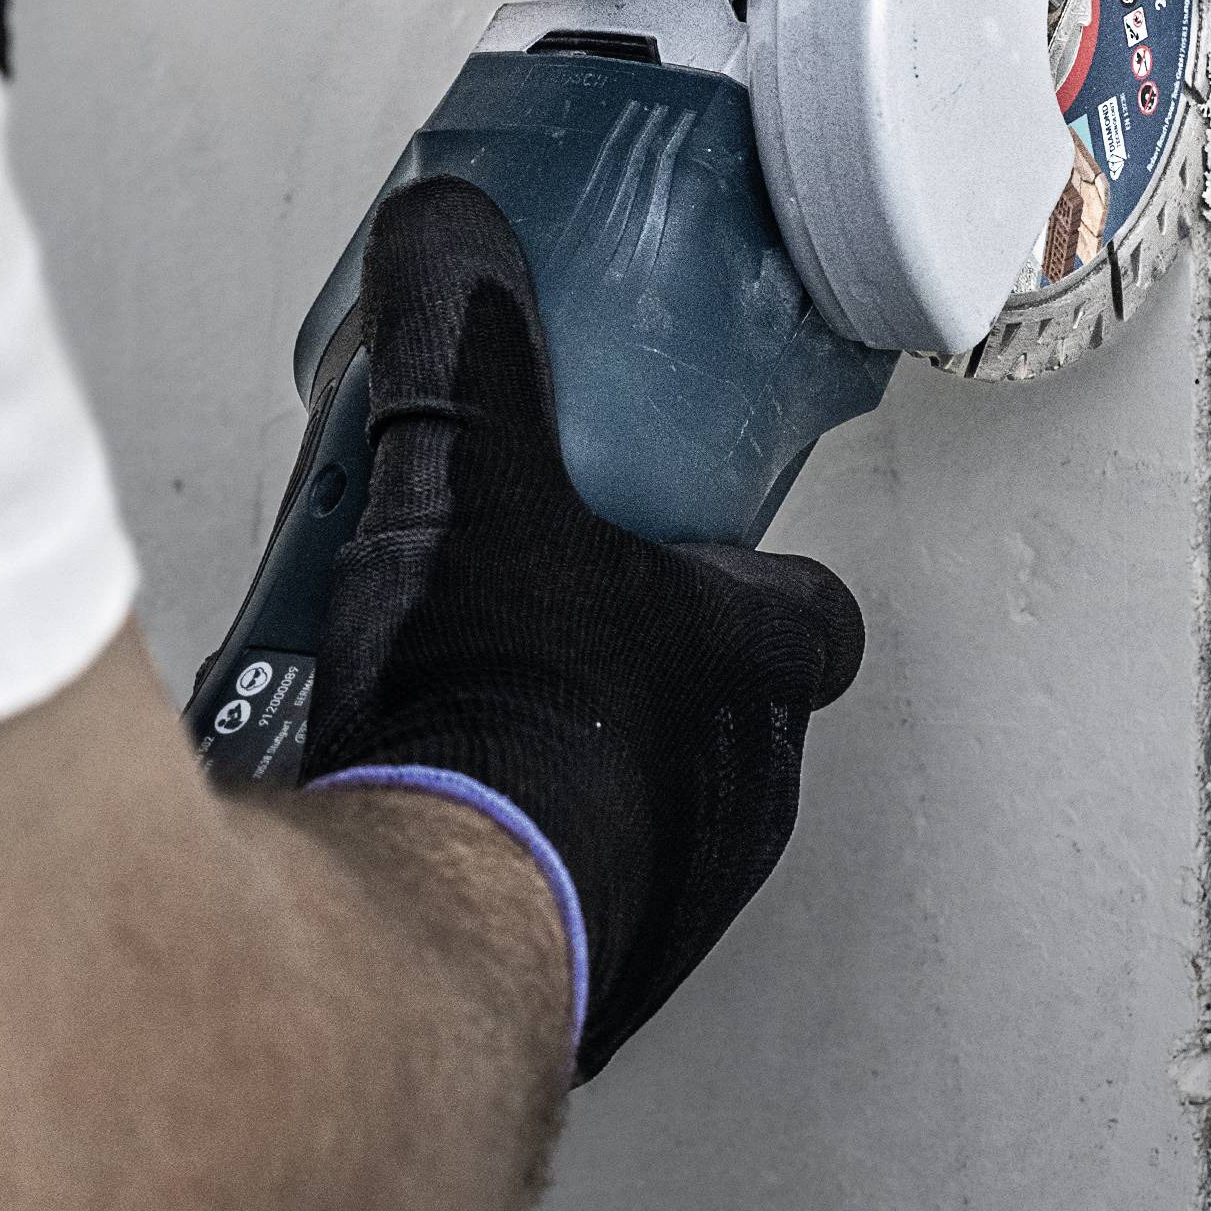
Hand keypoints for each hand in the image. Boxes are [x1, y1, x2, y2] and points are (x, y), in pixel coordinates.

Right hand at [303, 177, 864, 1080]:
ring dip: (555, 771)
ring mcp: (655, 906)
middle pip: (716, 719)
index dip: (762, 577)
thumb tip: (449, 226)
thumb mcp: (473, 467)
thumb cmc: (498, 712)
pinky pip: (545, 905)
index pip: (813, 616)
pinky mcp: (565, 985)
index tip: (696, 538)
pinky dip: (484, 860)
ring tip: (442, 712)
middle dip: (630, 673)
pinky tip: (397, 811)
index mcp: (746, 671)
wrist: (422, 922)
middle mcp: (726, 801)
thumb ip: (465, 332)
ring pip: (632, 819)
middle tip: (528, 620)